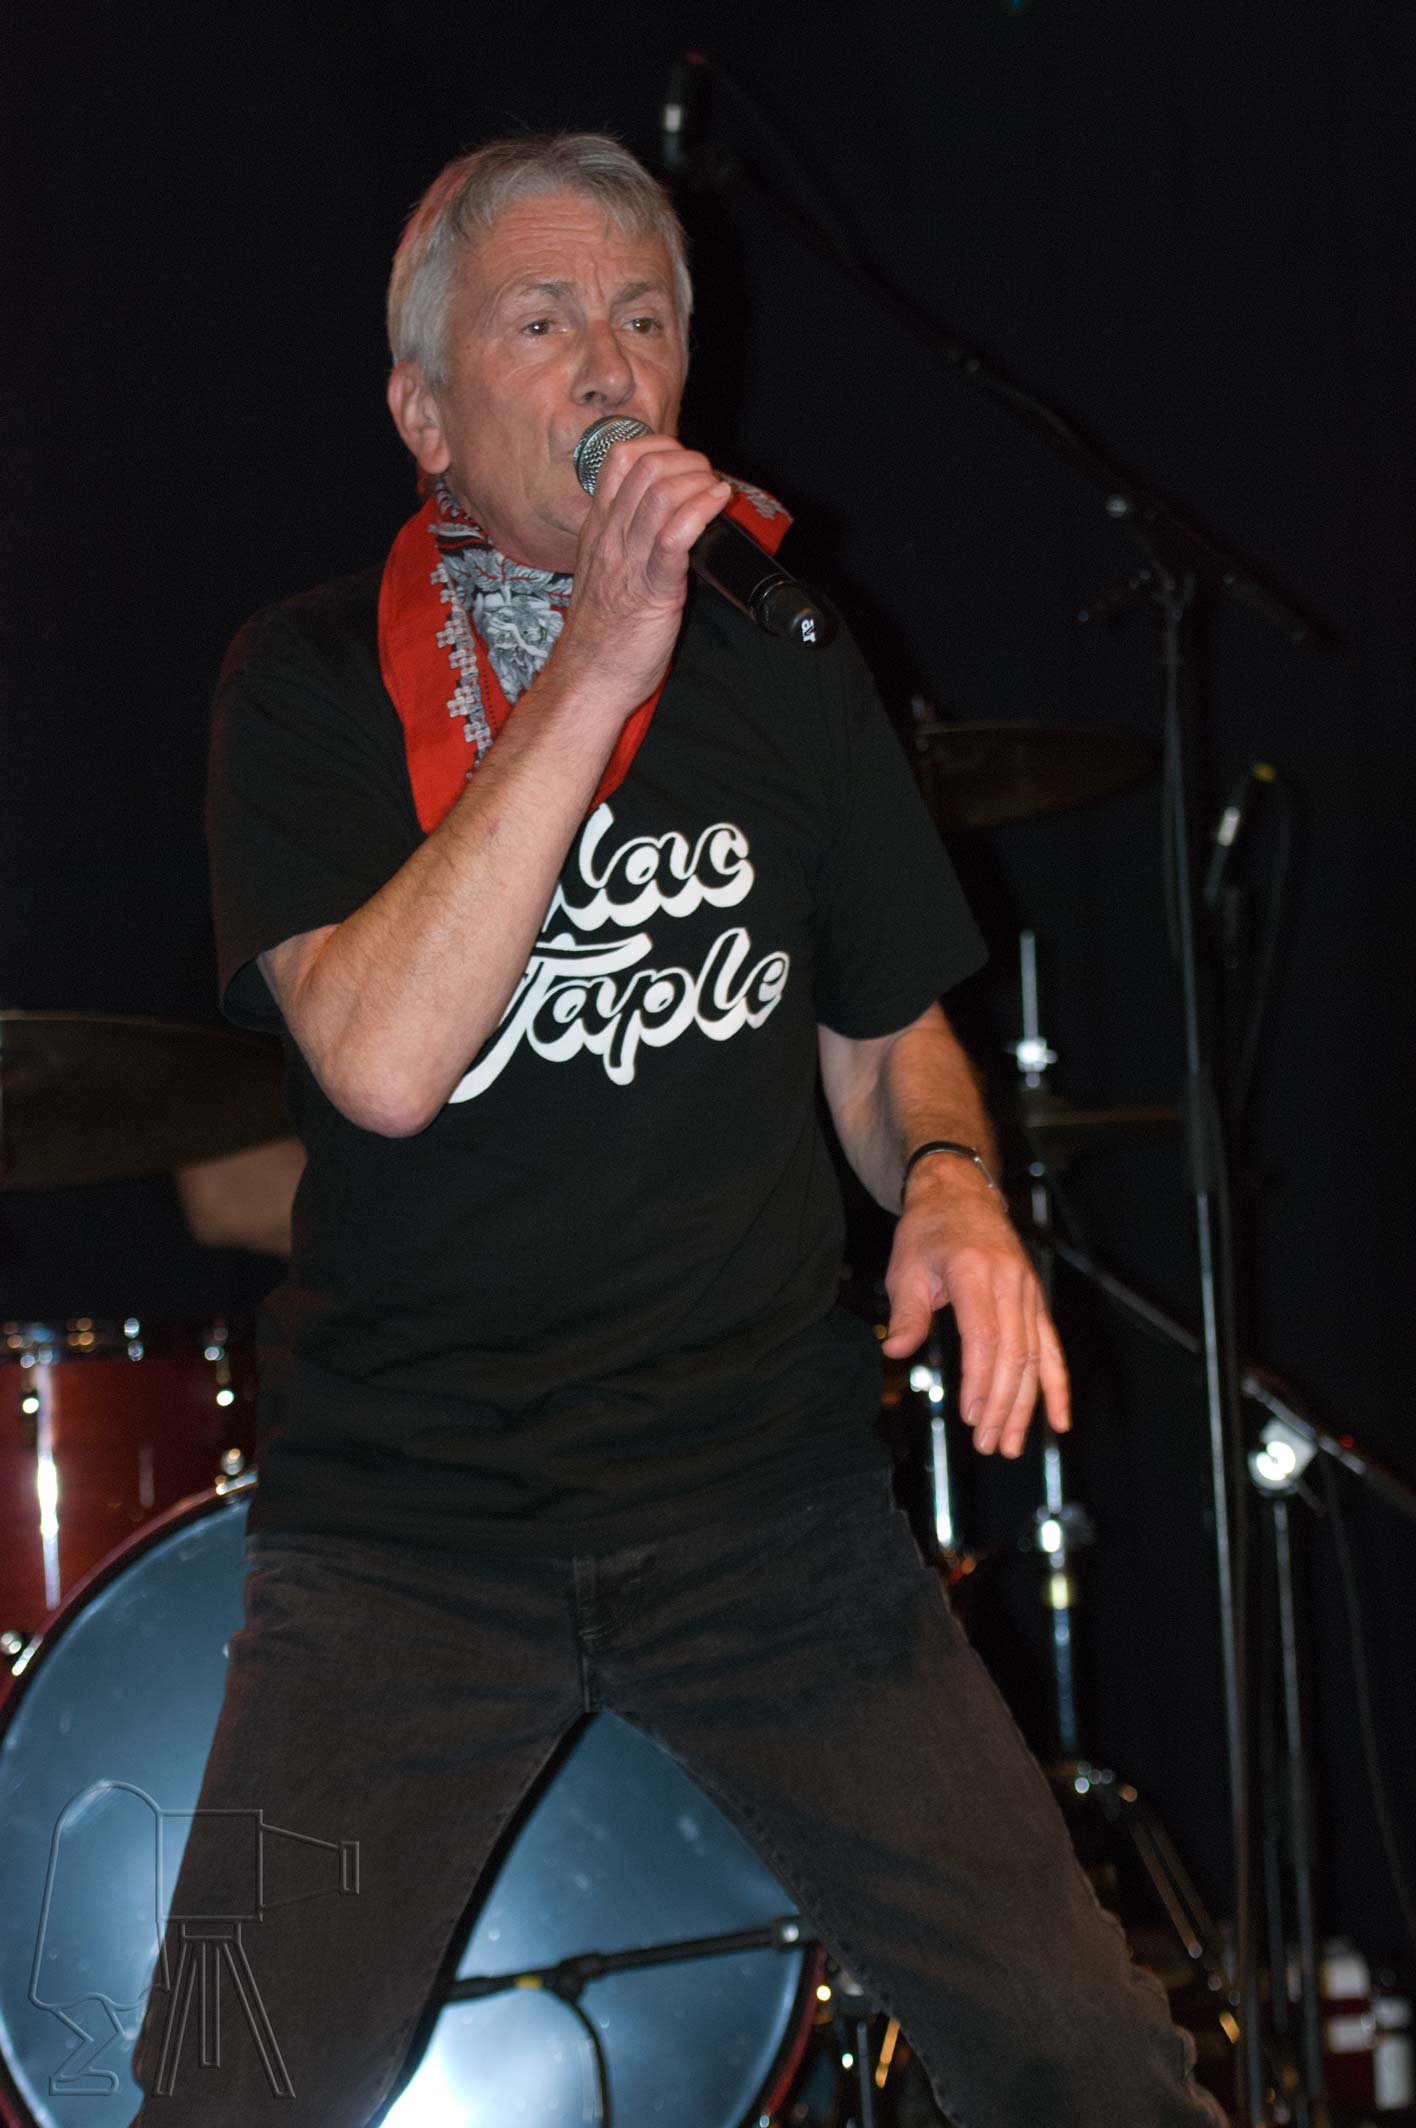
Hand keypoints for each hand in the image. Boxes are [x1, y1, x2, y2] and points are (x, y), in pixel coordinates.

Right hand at [557, 433, 730, 706]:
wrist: (589, 680)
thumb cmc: (601, 638)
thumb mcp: (604, 574)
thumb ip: (625, 542)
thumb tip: (662, 521)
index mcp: (597, 530)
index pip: (618, 459)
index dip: (660, 446)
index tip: (684, 464)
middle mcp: (610, 537)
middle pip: (645, 465)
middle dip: (687, 460)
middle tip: (707, 478)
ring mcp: (628, 561)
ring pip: (660, 491)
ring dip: (699, 480)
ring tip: (715, 491)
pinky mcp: (652, 588)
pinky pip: (674, 534)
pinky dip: (702, 510)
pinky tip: (718, 505)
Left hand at [881, 1164, 1069, 1457]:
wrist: (960, 1192)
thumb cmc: (928, 1231)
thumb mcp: (906, 1267)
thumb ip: (906, 1313)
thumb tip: (896, 1351)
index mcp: (974, 1272)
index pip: (984, 1337)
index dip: (980, 1380)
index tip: (970, 1415)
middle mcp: (1009, 1282)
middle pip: (1014, 1354)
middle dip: (1002, 1404)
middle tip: (987, 1443)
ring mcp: (1029, 1291)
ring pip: (1034, 1357)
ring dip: (1025, 1405)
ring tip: (1009, 1444)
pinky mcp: (1036, 1300)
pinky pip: (1052, 1347)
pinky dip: (1057, 1385)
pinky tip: (1059, 1421)